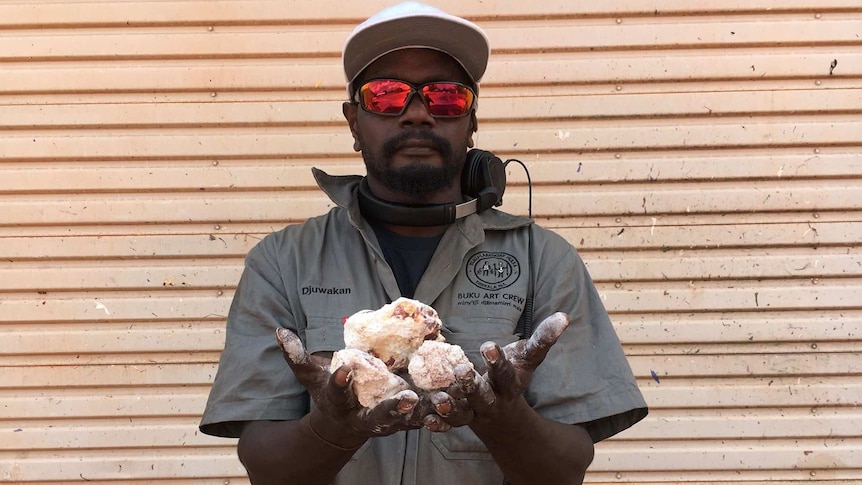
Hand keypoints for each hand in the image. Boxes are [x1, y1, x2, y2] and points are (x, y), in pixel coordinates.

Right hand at [275, 328, 425, 447]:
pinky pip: (422, 421)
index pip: (337, 392)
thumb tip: (279, 331)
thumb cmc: (326, 394)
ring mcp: (384, 424)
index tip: (343, 370)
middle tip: (407, 399)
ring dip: (424, 413)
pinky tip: (453, 401)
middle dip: (392, 409)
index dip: (339, 382)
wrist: (340, 427)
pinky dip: (438, 415)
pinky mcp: (402, 423)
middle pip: (377, 417)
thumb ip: (296, 356)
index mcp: (338, 403)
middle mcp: (361, 417)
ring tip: (440, 400)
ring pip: (406, 422)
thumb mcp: (310, 376)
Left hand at [425, 312, 569, 430]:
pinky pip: (447, 424)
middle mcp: (491, 401)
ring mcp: (473, 412)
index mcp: (508, 385)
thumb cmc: (513, 378)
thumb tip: (565, 316)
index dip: (498, 361)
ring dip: (451, 407)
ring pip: (463, 413)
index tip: (489, 345)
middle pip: (483, 396)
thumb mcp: (528, 360)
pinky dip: (437, 423)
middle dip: (472, 385)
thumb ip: (543, 339)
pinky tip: (426, 418)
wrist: (502, 416)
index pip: (505, 373)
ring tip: (439, 398)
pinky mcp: (457, 419)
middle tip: (461, 370)